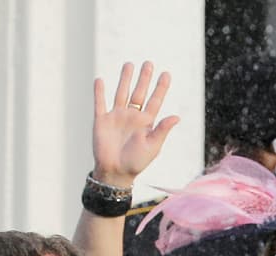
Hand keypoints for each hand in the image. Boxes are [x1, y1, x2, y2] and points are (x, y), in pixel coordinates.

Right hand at [91, 61, 178, 187]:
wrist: (114, 172)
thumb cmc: (136, 162)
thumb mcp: (153, 146)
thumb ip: (162, 130)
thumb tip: (177, 116)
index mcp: (146, 122)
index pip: (155, 100)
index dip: (161, 87)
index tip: (166, 74)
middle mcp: (132, 117)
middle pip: (139, 93)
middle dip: (144, 78)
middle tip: (149, 63)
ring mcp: (116, 118)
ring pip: (121, 93)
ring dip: (125, 79)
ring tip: (129, 64)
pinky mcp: (101, 122)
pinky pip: (100, 104)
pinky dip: (99, 93)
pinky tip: (99, 81)